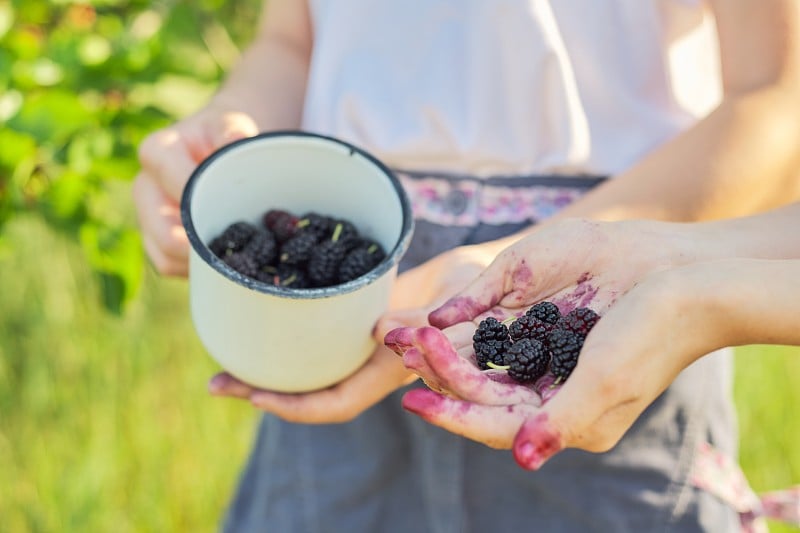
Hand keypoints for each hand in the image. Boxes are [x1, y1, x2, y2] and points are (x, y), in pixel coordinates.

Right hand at [132, 106, 258, 275]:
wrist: (214, 145)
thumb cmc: (223, 134)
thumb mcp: (230, 123)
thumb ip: (233, 131)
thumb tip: (238, 142)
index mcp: (157, 153)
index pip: (177, 186)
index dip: (206, 204)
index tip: (238, 214)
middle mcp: (145, 186)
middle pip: (164, 234)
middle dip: (202, 246)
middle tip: (239, 250)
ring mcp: (146, 216)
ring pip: (164, 256)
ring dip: (199, 263)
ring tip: (233, 256)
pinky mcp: (154, 238)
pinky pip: (168, 266)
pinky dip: (195, 271)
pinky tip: (220, 260)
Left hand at [208, 242, 500, 422]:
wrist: (484, 273)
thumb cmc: (481, 289)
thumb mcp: (459, 303)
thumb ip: (424, 320)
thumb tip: (381, 332)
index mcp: (389, 369)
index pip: (337, 402)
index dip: (296, 407)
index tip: (254, 397)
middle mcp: (369, 362)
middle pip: (311, 390)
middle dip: (264, 391)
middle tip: (217, 380)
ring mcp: (362, 342)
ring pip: (310, 365)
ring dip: (269, 365)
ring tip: (226, 357)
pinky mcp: (359, 317)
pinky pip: (318, 335)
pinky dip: (289, 335)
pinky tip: (266, 319)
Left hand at [385, 218, 707, 464]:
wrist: (688, 285)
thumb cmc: (652, 331)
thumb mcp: (606, 380)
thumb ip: (562, 420)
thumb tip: (526, 459)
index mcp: (570, 420)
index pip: (496, 425)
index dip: (452, 414)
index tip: (409, 400)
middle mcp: (558, 401)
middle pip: (484, 397)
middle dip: (440, 375)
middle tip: (400, 348)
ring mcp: (555, 371)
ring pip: (487, 372)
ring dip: (449, 355)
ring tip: (409, 336)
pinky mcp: (554, 341)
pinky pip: (501, 348)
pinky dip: (470, 338)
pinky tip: (444, 326)